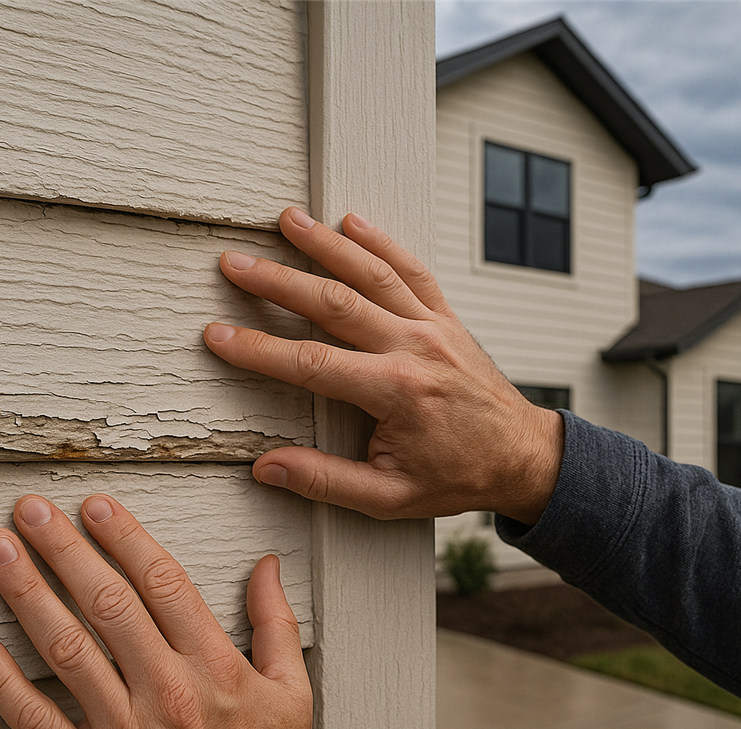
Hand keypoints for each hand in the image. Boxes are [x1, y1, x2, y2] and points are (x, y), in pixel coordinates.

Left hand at [0, 494, 313, 728]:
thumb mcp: (293, 698)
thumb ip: (276, 626)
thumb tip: (265, 567)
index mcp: (216, 668)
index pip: (163, 582)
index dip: (125, 537)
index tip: (95, 505)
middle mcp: (167, 693)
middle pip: (107, 603)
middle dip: (64, 550)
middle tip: (31, 509)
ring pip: (67, 649)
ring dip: (26, 594)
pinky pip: (37, 724)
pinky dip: (1, 683)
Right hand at [203, 207, 563, 524]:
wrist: (522, 458)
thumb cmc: (456, 478)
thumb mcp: (389, 498)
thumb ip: (325, 482)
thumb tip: (266, 468)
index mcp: (397, 392)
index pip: (311, 364)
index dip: (258, 350)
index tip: (218, 335)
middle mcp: (415, 348)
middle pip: (334, 303)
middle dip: (278, 281)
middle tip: (234, 262)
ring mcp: (434, 326)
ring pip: (371, 273)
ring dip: (326, 242)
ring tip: (287, 218)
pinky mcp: (446, 317)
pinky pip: (412, 270)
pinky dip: (382, 243)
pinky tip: (352, 220)